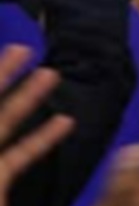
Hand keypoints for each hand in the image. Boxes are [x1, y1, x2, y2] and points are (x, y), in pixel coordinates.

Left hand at [0, 45, 75, 205]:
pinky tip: (64, 122)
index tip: (7, 50)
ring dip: (29, 98)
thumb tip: (36, 118)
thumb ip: (2, 156)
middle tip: (22, 49)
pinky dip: (45, 136)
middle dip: (5, 75)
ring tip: (49, 74)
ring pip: (7, 122)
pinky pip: (23, 152)